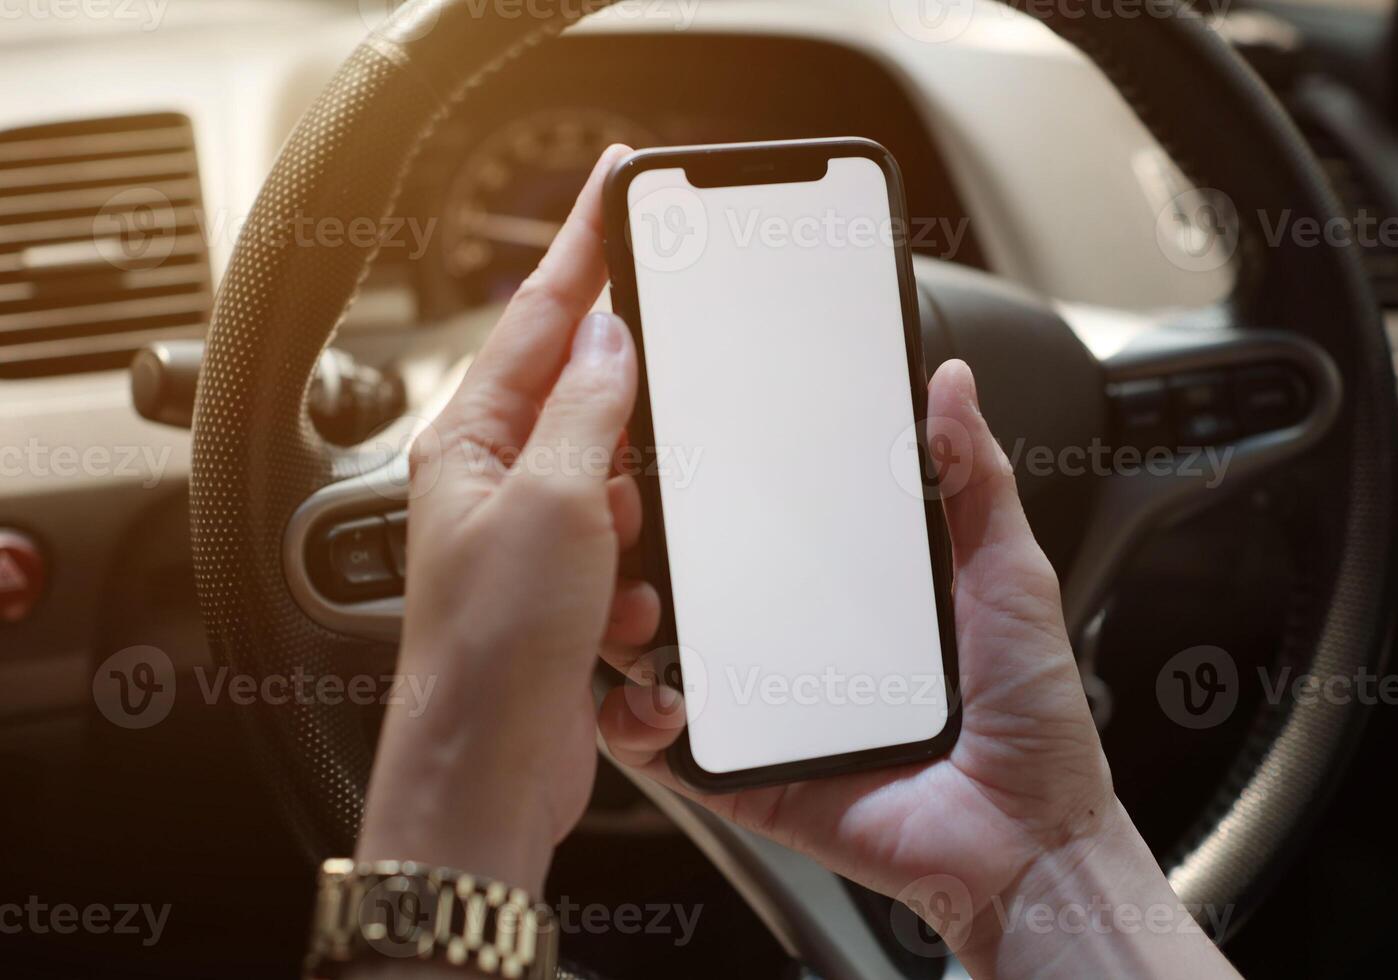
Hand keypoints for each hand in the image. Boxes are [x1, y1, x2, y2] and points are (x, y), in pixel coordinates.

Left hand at [354, 144, 652, 892]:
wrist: (494, 771)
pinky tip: (617, 631)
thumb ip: (589, 409)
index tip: (615, 186)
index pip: (537, 316)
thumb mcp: (554, 503)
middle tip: (636, 479)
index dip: (583, 247)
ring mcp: (537, 542)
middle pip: (591, 407)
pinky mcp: (572, 596)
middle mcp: (500, 484)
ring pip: (627, 491)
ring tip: (612, 585)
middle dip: (634, 443)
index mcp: (473, 442)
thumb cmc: (488, 648)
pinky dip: (640, 590)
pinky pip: (636, 561)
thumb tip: (609, 338)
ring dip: (640, 537)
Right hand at [599, 363, 1238, 976]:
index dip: (705, 490)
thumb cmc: (1029, 715)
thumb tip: (950, 385)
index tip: (670, 447)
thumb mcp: (1009, 575)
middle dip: (640, 546)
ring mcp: (760, 713)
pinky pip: (666, 753)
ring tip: (636, 600)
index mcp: (841, 596)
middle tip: (627, 510)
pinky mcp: (744, 778)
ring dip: (625, 624)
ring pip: (659, 660)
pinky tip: (653, 694)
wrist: (1027, 837)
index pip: (755, 528)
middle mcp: (788, 648)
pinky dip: (637, 722)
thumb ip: (974, 480)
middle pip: (689, 589)